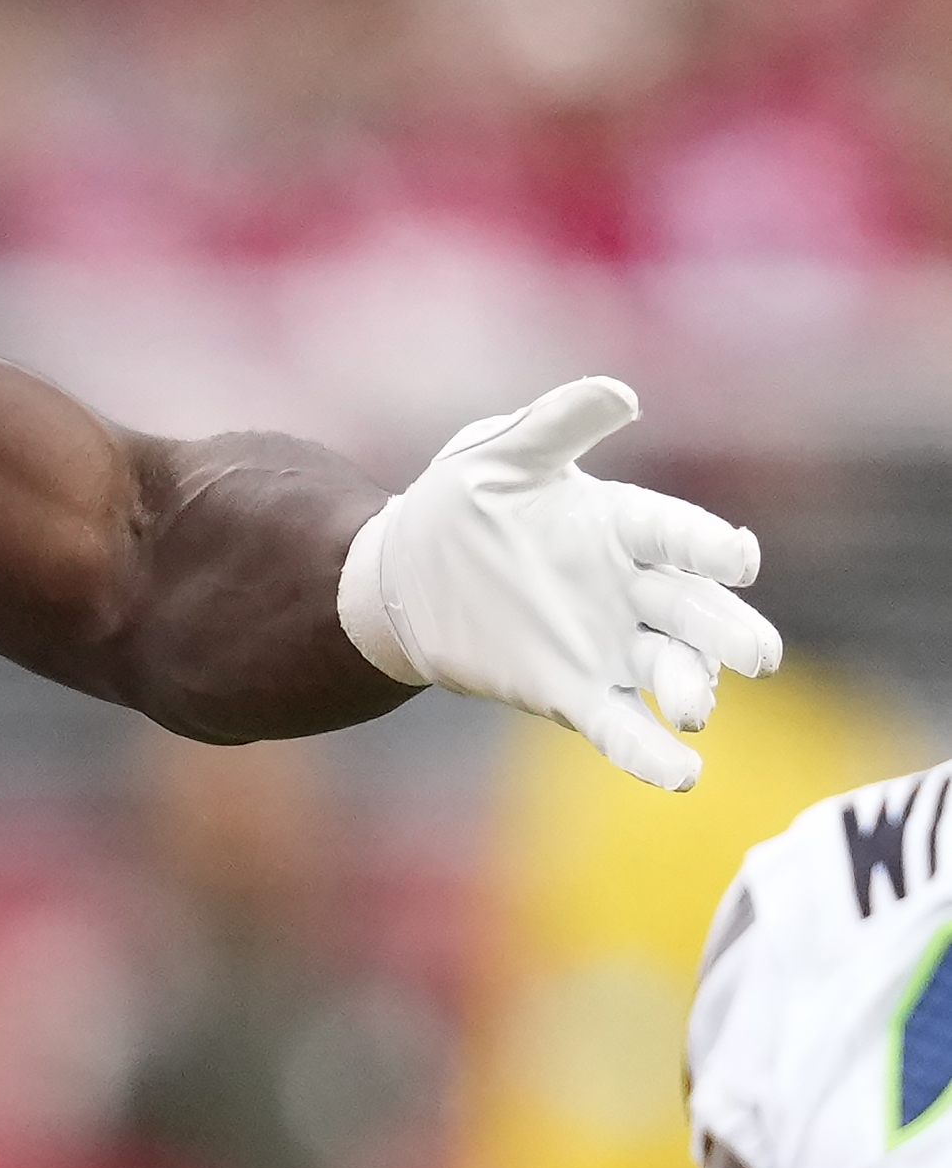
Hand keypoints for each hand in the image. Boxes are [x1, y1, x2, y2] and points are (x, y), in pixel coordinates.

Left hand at [338, 377, 779, 794]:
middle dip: (723, 632)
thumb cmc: (462, 502)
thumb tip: (618, 392)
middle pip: (689, 610)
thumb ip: (556, 424)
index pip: (675, 535)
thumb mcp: (498, 453)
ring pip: (666, 669)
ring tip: (697, 711)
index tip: (741, 561)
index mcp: (620, 522)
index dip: (707, 547)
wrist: (408, 576)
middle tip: (760, 656)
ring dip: (689, 688)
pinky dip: (648, 751)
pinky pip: (619, 725)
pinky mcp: (572, 691)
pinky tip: (682, 775)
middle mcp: (628, 586)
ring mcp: (606, 643)